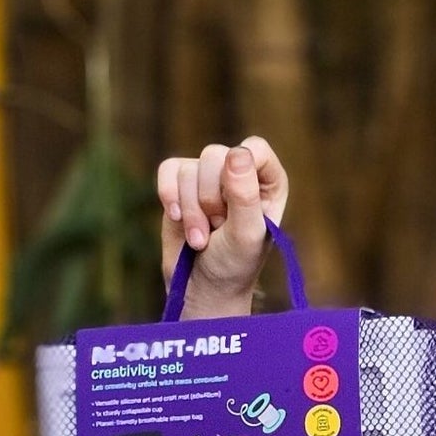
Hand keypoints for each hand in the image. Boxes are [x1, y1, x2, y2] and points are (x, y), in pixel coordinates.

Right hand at [156, 139, 288, 319]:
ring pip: (189, 169)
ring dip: (191, 210)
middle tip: (220, 228)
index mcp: (268, 184)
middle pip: (215, 155)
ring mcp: (208, 178)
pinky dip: (168, 195)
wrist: (202, 286)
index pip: (255, 148)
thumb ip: (244, 195)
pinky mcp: (181, 185)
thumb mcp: (245, 234)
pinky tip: (176, 219)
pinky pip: (168, 169)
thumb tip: (237, 153)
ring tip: (201, 239)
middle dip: (211, 198)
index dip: (239, 169)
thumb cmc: (233, 265)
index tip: (235, 201)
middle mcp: (240, 175)